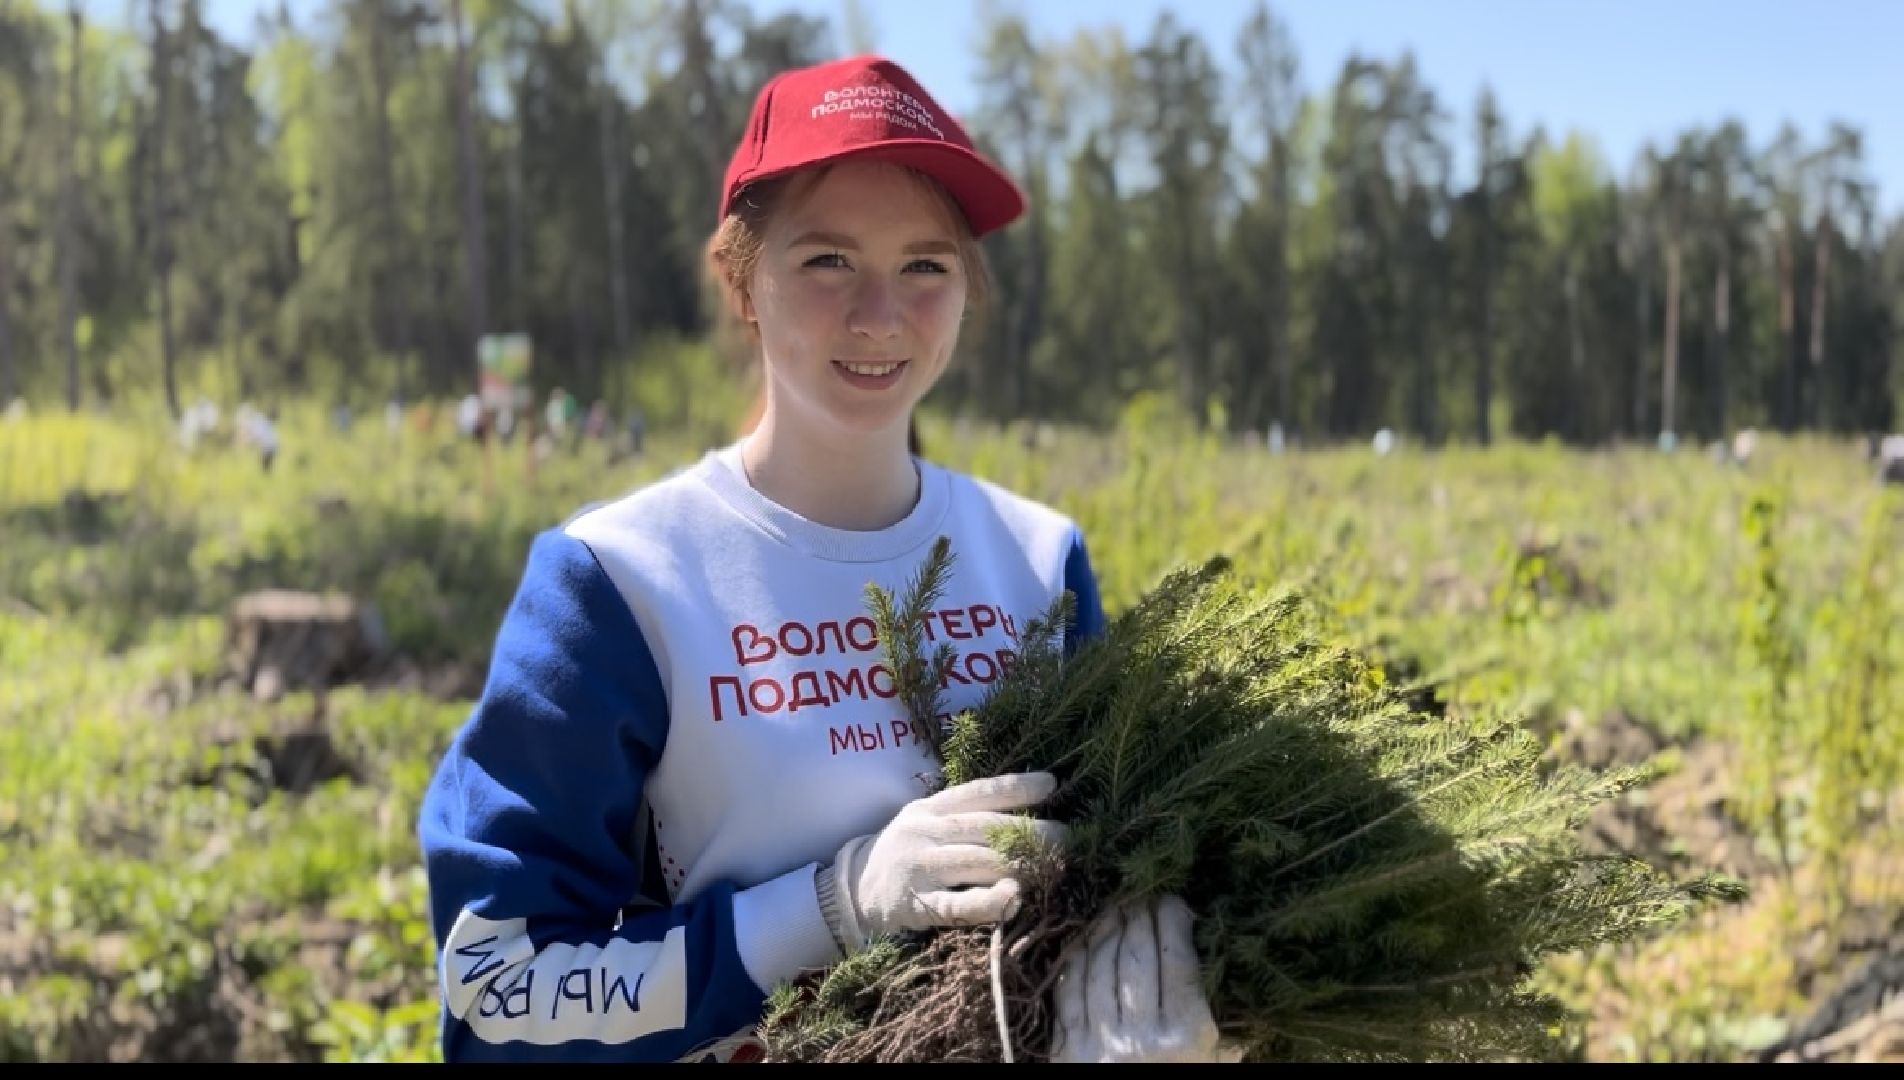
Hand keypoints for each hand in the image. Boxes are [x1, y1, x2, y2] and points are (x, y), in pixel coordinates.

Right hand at [818, 772, 1065, 951]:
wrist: (852, 892)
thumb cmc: (905, 854)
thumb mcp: (925, 823)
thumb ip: (963, 817)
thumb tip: (1023, 811)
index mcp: (930, 808)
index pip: (978, 792)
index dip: (1015, 787)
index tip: (1052, 784)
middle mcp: (925, 832)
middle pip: (986, 828)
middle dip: (1031, 832)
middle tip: (1068, 837)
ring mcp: (920, 868)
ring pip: (977, 862)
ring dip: (1019, 863)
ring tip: (1053, 866)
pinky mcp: (917, 904)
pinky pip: (958, 904)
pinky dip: (989, 901)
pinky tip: (1014, 898)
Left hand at [1051, 895, 1239, 1062]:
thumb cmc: (1183, 1077)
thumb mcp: (1215, 1058)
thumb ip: (1217, 1015)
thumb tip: (1224, 954)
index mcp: (1187, 1035)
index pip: (1177, 959)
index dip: (1173, 920)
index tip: (1174, 900)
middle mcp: (1142, 1037)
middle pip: (1136, 956)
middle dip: (1139, 917)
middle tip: (1143, 895)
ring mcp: (1101, 1042)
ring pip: (1100, 967)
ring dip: (1106, 930)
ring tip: (1116, 910)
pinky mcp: (1069, 1049)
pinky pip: (1069, 992)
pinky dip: (1076, 962)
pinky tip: (1085, 942)